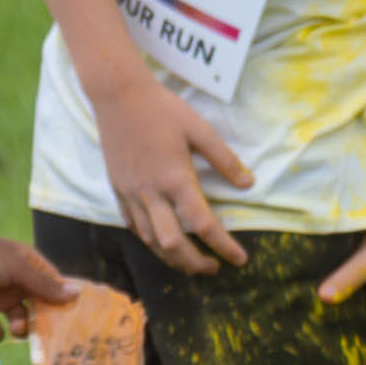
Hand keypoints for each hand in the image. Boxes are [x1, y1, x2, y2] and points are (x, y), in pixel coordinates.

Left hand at [0, 235, 78, 330]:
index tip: (71, 323)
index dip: (63, 305)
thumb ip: (44, 284)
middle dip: (40, 323)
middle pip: (40, 311)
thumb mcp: (17, 268)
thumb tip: (77, 293)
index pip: (55, 289)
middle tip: (39, 330)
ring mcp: (1, 300)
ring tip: (13, 325)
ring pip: (19, 324)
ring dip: (18, 329)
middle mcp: (20, 286)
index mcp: (32, 269)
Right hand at [90, 76, 254, 266]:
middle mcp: (150, 192)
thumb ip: (224, 159)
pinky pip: (132, 225)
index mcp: (175, 178)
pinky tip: (160, 243)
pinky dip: (149, 240)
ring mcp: (129, 193)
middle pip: (172, 243)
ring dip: (171, 258)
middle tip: (213, 268)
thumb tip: (248, 184)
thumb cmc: (162, 109)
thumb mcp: (200, 129)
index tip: (239, 259)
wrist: (117, 95)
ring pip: (149, 240)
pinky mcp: (116, 189)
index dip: (224, 246)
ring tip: (190, 263)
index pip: (203, 224)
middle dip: (194, 263)